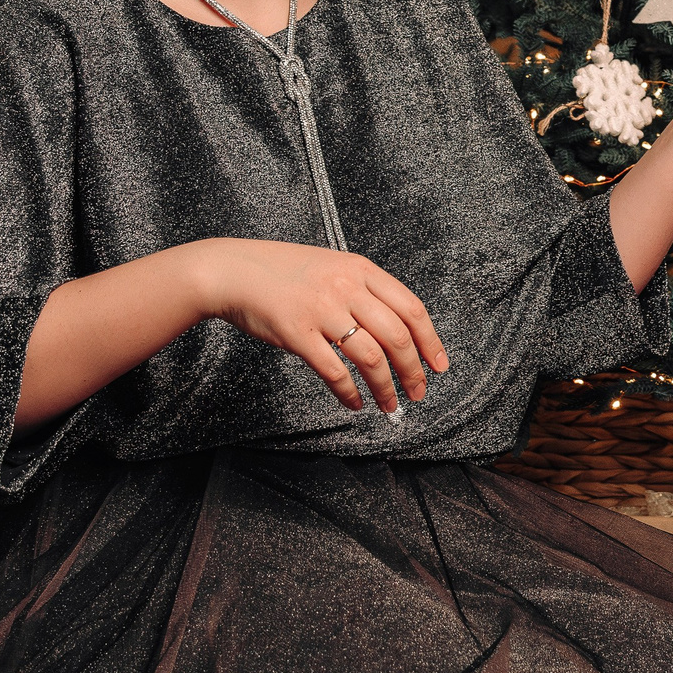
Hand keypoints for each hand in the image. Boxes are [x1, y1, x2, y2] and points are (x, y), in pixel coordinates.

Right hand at [194, 239, 448, 414]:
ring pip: (371, 357)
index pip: (411, 308)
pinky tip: (354, 403)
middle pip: (397, 336)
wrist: (233, 271)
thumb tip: (396, 328)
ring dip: (386, 388)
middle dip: (414, 371)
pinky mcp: (297, 333)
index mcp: (360, 270)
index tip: (439, 365)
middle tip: (418, 392)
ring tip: (390, 405)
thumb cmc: (283, 272)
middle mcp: (346, 288)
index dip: (431, 341)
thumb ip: (364, 290)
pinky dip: (349, 393)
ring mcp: (322, 310)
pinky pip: (334, 371)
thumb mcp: (333, 267)